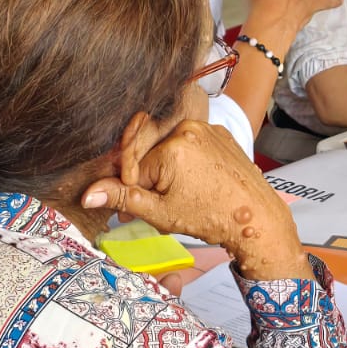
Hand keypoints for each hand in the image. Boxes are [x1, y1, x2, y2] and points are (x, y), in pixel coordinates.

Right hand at [83, 118, 305, 278]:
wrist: (257, 218)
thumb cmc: (213, 217)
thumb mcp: (161, 213)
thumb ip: (124, 198)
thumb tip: (89, 193)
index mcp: (172, 147)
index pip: (134, 167)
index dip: (134, 191)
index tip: (136, 209)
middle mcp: (189, 129)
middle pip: (151, 155)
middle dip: (150, 181)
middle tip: (160, 205)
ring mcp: (207, 128)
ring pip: (170, 149)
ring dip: (167, 171)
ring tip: (181, 196)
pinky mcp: (220, 133)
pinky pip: (191, 144)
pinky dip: (187, 163)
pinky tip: (197, 184)